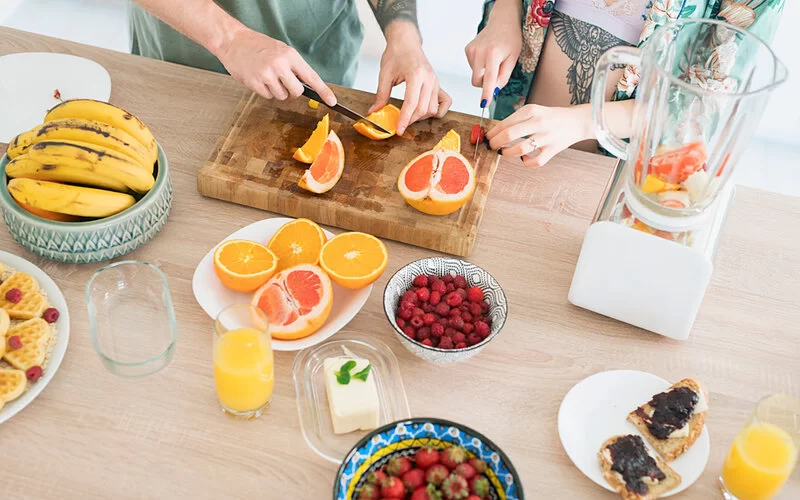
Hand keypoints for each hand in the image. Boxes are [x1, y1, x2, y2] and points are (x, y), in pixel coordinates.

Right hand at [216, 26, 335, 105]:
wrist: (233, 41)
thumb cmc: (258, 46)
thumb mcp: (280, 50)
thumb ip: (293, 67)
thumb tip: (307, 85)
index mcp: (290, 55)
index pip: (311, 77)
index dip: (324, 91)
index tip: (333, 101)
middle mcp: (280, 65)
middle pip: (296, 92)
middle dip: (292, 91)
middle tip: (283, 82)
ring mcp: (267, 75)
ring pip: (282, 96)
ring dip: (277, 91)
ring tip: (267, 76)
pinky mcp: (255, 83)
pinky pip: (268, 96)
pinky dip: (265, 91)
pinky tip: (258, 78)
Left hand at [370, 25, 450, 134]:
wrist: (406, 42)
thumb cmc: (396, 54)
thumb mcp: (385, 74)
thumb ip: (381, 95)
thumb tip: (374, 112)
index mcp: (416, 74)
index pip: (412, 103)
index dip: (405, 119)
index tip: (399, 130)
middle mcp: (429, 79)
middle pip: (423, 109)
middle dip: (411, 120)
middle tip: (400, 123)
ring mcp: (436, 82)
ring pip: (433, 109)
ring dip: (421, 117)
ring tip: (409, 115)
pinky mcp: (438, 84)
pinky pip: (444, 103)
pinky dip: (436, 111)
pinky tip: (424, 111)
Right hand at [464, 2, 521, 105]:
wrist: (503, 21)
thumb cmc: (511, 39)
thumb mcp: (513, 58)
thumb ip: (503, 77)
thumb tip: (493, 91)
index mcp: (493, 54)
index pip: (488, 79)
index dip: (486, 93)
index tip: (484, 104)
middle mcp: (479, 52)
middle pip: (477, 81)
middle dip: (485, 83)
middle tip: (496, 73)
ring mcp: (471, 51)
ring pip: (474, 75)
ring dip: (483, 73)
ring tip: (493, 60)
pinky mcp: (467, 50)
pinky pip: (472, 67)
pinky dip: (480, 66)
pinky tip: (486, 56)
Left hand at [487, 104, 592, 167]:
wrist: (576, 121)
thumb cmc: (550, 117)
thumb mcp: (533, 111)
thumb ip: (516, 120)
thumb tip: (495, 132)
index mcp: (530, 110)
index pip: (504, 123)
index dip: (491, 133)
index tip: (487, 138)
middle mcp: (538, 122)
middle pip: (508, 135)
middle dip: (495, 143)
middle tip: (492, 147)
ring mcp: (546, 137)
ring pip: (519, 149)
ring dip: (507, 153)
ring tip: (505, 152)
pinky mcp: (553, 150)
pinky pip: (535, 162)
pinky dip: (526, 162)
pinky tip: (525, 158)